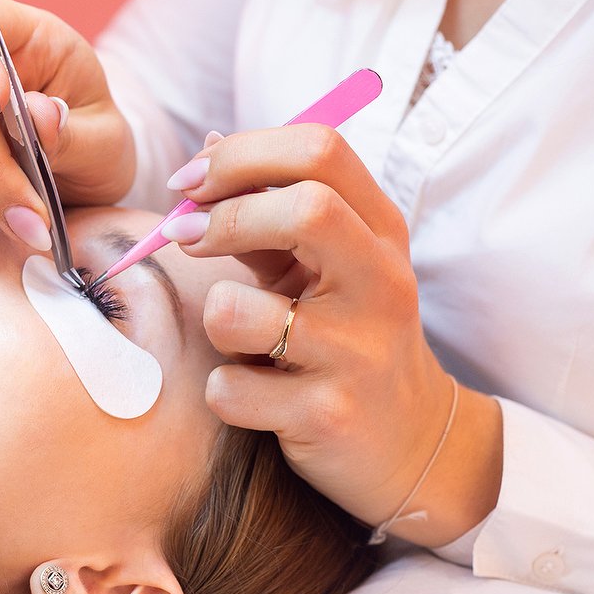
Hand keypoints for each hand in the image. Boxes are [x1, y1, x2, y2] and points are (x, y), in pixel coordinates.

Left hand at [161, 126, 502, 545]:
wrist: (412, 445)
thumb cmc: (348, 339)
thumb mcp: (322, 269)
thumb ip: (266, 212)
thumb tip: (206, 149)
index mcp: (379, 232)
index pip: (320, 150)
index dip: (241, 155)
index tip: (190, 183)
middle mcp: (380, 284)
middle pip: (305, 210)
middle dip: (222, 218)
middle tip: (181, 237)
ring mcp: (359, 353)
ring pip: (237, 312)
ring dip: (215, 319)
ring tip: (240, 340)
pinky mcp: (328, 415)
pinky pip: (229, 389)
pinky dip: (223, 392)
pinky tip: (254, 397)